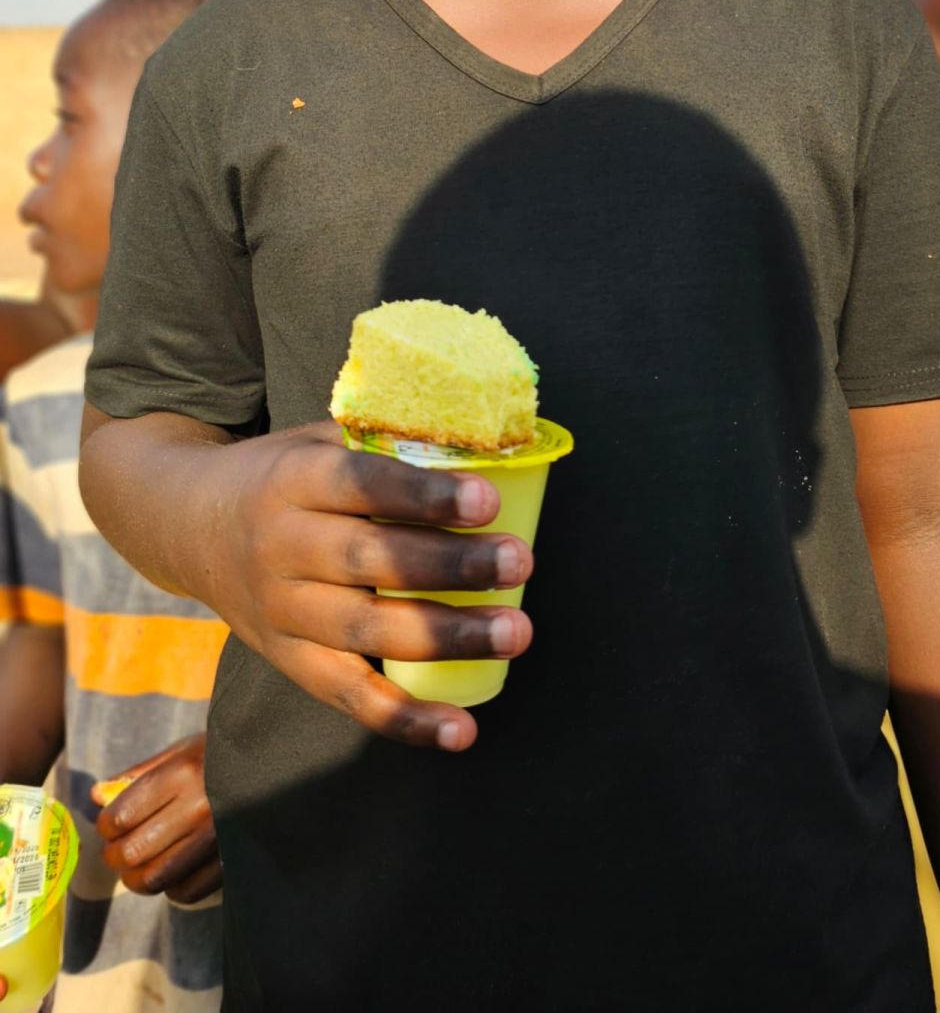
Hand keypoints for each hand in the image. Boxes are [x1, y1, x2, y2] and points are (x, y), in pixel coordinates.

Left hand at [92, 734, 220, 902]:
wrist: (275, 766)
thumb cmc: (219, 756)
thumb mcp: (180, 751)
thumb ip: (137, 774)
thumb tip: (97, 796)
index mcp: (183, 773)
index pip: (122, 816)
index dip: (106, 826)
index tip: (109, 824)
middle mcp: (199, 807)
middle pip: (134, 852)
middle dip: (115, 856)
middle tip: (116, 850)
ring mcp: (217, 838)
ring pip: (156, 878)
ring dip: (135, 878)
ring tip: (136, 867)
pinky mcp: (231, 861)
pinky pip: (186, 891)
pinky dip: (169, 889)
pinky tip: (170, 872)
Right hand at [200, 423, 533, 751]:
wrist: (188, 526)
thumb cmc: (281, 476)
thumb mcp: (317, 440)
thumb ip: (383, 442)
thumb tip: (480, 442)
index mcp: (292, 480)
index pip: (362, 484)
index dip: (425, 495)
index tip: (487, 501)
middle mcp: (280, 546)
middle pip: (369, 561)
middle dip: (450, 565)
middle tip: (520, 562)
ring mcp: (281, 611)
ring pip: (365, 630)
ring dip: (445, 636)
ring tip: (514, 632)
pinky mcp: (287, 660)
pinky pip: (348, 696)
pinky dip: (405, 719)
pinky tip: (461, 730)